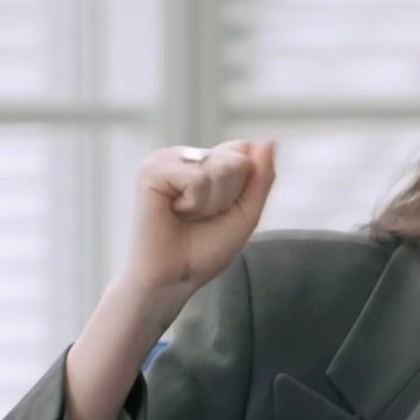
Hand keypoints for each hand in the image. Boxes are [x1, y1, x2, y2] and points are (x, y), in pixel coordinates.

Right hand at [123, 139, 275, 296]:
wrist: (171, 279)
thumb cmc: (203, 250)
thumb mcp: (246, 213)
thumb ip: (261, 178)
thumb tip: (268, 140)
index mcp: (203, 161)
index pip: (246, 154)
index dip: (241, 191)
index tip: (217, 213)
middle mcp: (184, 155)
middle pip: (237, 160)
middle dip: (228, 198)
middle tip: (199, 218)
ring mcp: (166, 158)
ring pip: (220, 167)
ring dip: (212, 203)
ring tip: (186, 216)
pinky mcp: (151, 170)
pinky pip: (199, 178)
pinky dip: (195, 203)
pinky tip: (173, 212)